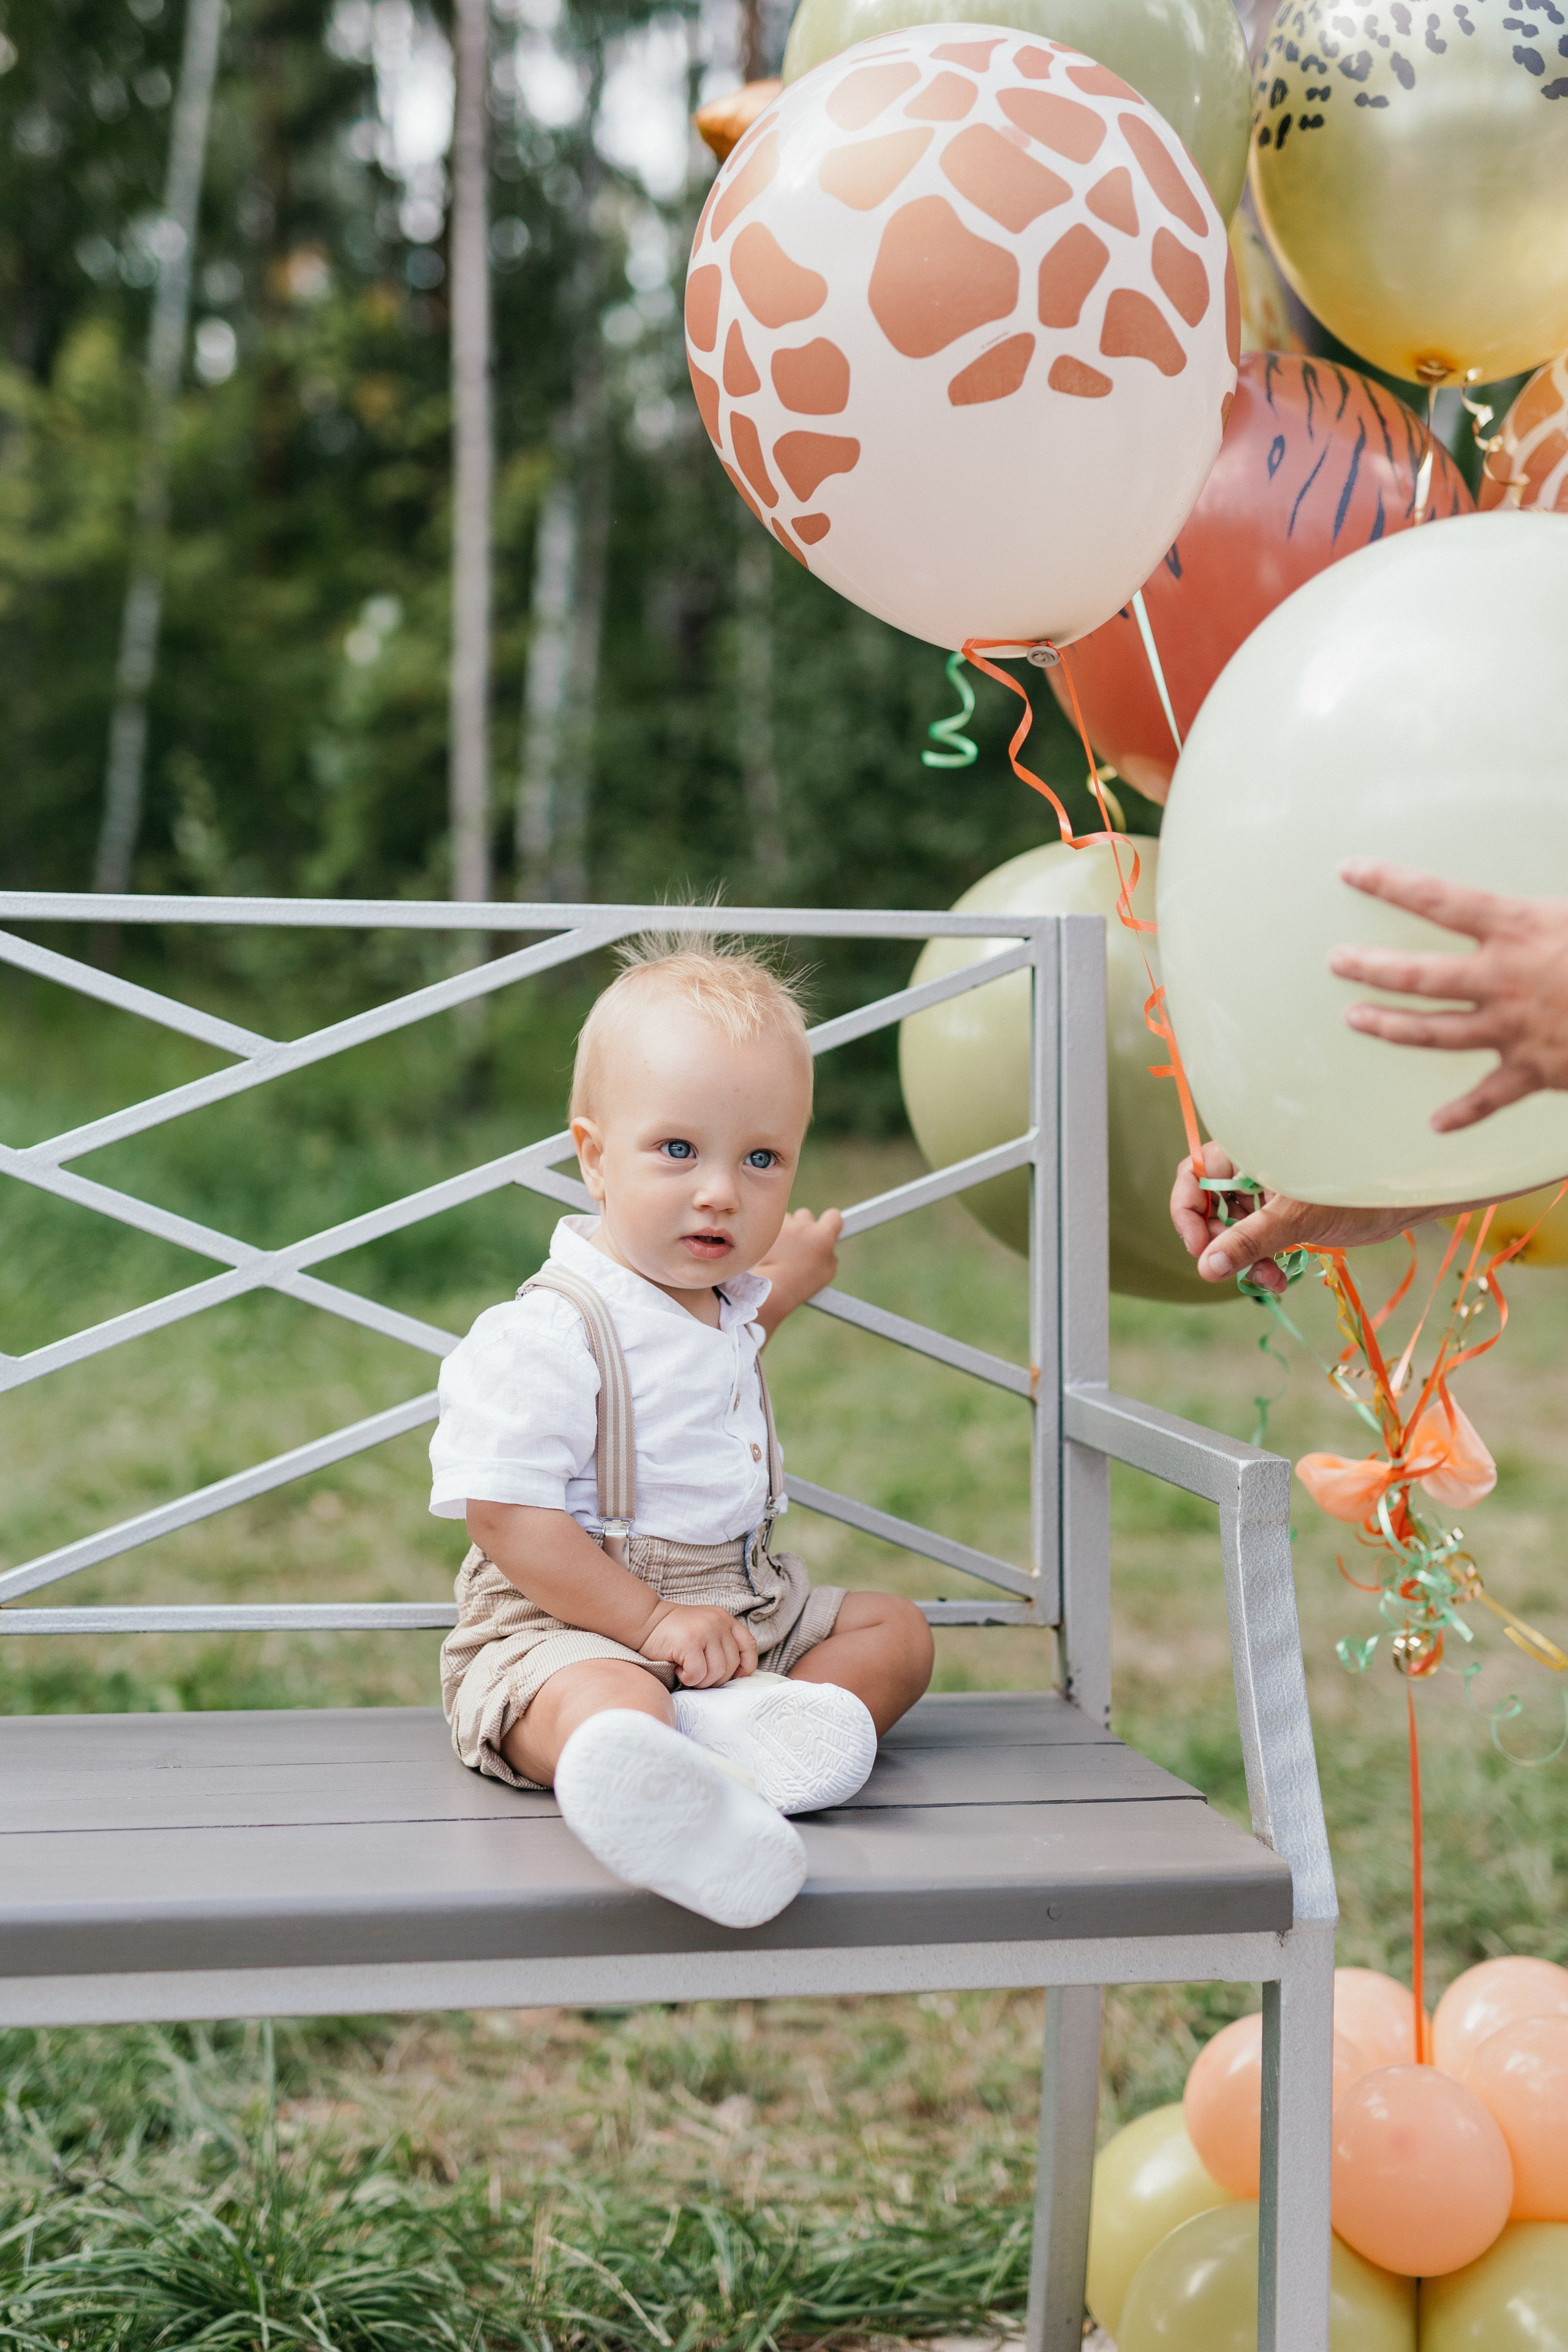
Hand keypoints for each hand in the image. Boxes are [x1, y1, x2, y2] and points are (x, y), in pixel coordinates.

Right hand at [638, 1602, 757, 1687]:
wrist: (645, 1621)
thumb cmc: (674, 1634)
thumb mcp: (704, 1631)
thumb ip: (721, 1645)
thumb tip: (736, 1675)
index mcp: (725, 1620)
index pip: (748, 1646)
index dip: (745, 1666)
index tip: (733, 1676)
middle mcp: (719, 1623)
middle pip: (731, 1665)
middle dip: (715, 1679)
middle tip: (698, 1676)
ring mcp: (705, 1630)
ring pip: (716, 1672)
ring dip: (701, 1681)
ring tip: (687, 1672)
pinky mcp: (690, 1641)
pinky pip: (698, 1674)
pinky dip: (688, 1679)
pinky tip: (679, 1669)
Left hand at [753, 1205, 842, 1335]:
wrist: (770, 1286)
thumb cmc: (799, 1284)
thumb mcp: (826, 1273)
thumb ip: (829, 1255)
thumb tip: (827, 1249)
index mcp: (822, 1236)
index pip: (834, 1216)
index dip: (832, 1222)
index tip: (828, 1228)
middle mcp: (803, 1225)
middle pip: (807, 1216)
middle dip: (804, 1227)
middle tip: (801, 1243)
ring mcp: (784, 1225)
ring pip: (788, 1220)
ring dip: (788, 1230)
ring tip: (783, 1249)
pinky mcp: (766, 1228)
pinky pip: (772, 1226)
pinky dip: (772, 1234)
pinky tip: (771, 1249)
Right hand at [1171, 1147, 1421, 1291]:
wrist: (1408, 1197)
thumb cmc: (1357, 1192)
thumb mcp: (1296, 1220)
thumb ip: (1248, 1242)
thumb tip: (1205, 1269)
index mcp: (1249, 1150)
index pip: (1193, 1175)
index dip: (1187, 1214)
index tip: (1200, 1251)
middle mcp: (1254, 1166)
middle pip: (1211, 1206)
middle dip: (1222, 1245)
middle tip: (1239, 1274)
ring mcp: (1270, 1189)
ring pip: (1235, 1227)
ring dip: (1245, 1259)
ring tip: (1271, 1282)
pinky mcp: (1287, 1210)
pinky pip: (1259, 1236)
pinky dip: (1264, 1259)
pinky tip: (1281, 1278)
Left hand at [1330, 863, 1567, 1131]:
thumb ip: (1550, 901)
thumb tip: (1536, 883)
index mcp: (1520, 927)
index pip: (1436, 899)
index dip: (1389, 882)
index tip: (1349, 869)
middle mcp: (1504, 978)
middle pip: (1418, 975)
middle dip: (1371, 966)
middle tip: (1336, 960)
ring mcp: (1513, 1029)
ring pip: (1434, 1032)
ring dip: (1390, 1027)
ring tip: (1355, 1019)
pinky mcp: (1534, 1071)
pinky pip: (1489, 1098)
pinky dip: (1462, 1113)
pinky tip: (1435, 1125)